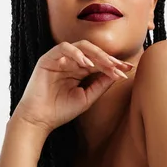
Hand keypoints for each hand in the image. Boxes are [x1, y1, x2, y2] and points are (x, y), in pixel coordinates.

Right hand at [13, 40, 132, 132]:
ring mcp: (60, 59)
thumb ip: (101, 85)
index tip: (128, 70)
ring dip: (96, 54)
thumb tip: (118, 73)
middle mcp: (71, 62)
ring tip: (106, 64)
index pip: (99, 62)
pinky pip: (64, 48)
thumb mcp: (87, 98)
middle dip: (109, 59)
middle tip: (120, 66)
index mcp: (79, 70)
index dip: (114, 65)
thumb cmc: (60, 111)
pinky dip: (76, 53)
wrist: (39, 120)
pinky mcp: (48, 58)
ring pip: (82, 46)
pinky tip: (86, 64)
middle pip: (93, 53)